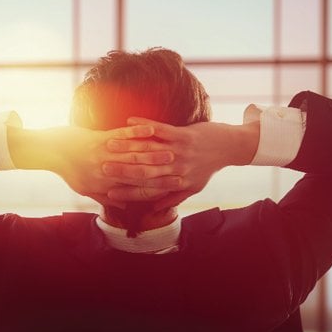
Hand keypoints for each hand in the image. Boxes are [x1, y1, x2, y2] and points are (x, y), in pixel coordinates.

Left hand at [8, 124, 177, 207]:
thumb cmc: (66, 169)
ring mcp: (103, 155)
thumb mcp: (84, 188)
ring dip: (155, 152)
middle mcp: (106, 174)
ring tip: (173, 150)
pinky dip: (138, 131)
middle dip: (161, 171)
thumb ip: (103, 196)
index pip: (135, 190)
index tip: (173, 186)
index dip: (156, 189)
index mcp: (104, 188)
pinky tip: (152, 129)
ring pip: (134, 155)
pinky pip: (122, 135)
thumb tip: (120, 203)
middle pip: (139, 173)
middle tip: (180, 170)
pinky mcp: (98, 139)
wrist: (46, 151)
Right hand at [102, 117, 258, 210]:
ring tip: (108, 144)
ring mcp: (180, 151)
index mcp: (177, 184)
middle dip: (122, 171)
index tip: (109, 193)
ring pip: (149, 151)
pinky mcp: (184, 135)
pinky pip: (160, 130)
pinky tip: (128, 120)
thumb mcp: (193, 187)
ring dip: (127, 147)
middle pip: (145, 173)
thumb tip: (153, 210)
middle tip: (101, 168)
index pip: (148, 191)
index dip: (128, 193)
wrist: (229, 147)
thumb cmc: (208, 167)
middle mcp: (177, 170)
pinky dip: (143, 125)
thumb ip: (172, 198)